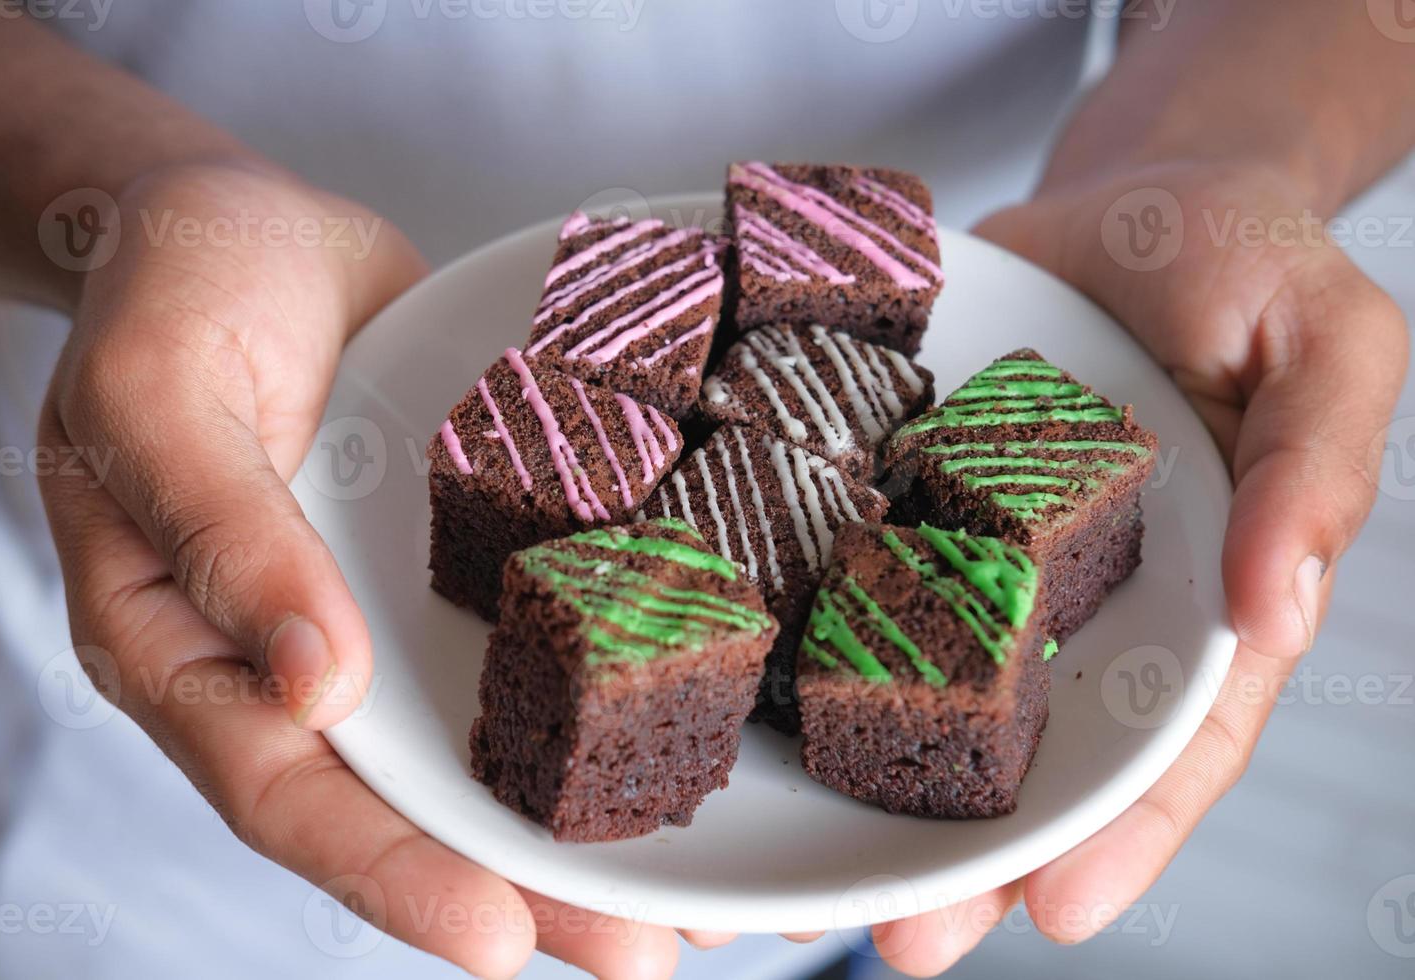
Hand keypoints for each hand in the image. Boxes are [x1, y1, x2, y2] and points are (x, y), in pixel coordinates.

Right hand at [37, 163, 687, 977]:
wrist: (247, 221)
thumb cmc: (174, 293)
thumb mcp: (164, 393)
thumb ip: (226, 535)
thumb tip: (312, 686)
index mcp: (186, 647)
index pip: (281, 789)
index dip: (386, 872)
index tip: (498, 939)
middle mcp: (292, 656)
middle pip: (398, 800)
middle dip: (516, 885)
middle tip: (639, 959)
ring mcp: (377, 613)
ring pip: (472, 740)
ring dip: (571, 819)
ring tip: (686, 901)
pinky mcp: (447, 562)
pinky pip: (518, 636)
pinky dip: (587, 692)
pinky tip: (671, 730)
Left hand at [866, 163, 1408, 973]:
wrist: (1127, 197)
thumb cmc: (1243, 265)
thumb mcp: (1325, 341)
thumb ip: (1317, 466)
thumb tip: (1271, 606)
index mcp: (1198, 598)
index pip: (1175, 745)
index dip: (1127, 838)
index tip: (1056, 913)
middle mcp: (1085, 606)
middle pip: (1038, 759)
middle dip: (975, 862)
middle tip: (903, 943)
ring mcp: (987, 562)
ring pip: (936, 695)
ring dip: (879, 785)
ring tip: (808, 883)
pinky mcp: (910, 501)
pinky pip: (862, 582)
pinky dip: (816, 644)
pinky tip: (755, 700)